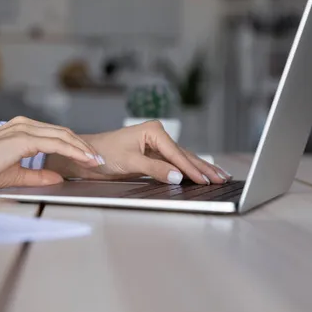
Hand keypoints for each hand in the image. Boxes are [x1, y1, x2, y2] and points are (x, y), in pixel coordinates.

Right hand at [0, 117, 103, 189]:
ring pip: (63, 136)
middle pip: (63, 133)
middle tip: (99, 158)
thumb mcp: (16, 175)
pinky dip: (72, 151)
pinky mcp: (23, 138)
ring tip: (96, 159)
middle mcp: (24, 125)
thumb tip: (57, 176)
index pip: (56, 135)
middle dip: (83, 146)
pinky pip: (55, 143)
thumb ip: (38, 174)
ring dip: (82, 148)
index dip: (75, 146)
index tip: (89, 158)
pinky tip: (84, 159)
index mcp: (22, 131)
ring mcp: (24, 129)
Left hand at [46, 120, 231, 184]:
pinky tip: (201, 175)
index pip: (177, 153)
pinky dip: (189, 170)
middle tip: (223, 179)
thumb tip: (178, 177)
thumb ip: (155, 169)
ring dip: (201, 169)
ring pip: (183, 159)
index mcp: (153, 131)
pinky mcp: (154, 156)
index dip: (191, 169)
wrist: (88, 157)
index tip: (205, 181)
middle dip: (204, 168)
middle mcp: (158, 135)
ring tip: (220, 177)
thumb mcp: (130, 162)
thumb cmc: (105, 154)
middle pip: (185, 155)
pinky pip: (175, 164)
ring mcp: (157, 145)